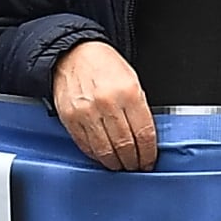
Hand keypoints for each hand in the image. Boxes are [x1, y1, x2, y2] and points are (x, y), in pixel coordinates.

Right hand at [53, 40, 157, 170]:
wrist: (73, 54)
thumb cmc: (104, 65)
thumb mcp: (132, 79)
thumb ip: (139, 108)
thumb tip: (145, 137)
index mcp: (128, 92)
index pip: (144, 133)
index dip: (148, 153)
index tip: (149, 160)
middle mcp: (107, 104)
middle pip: (125, 145)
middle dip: (133, 161)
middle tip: (136, 166)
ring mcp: (87, 113)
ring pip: (105, 150)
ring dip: (116, 163)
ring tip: (121, 165)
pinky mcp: (71, 120)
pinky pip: (86, 146)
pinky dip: (97, 156)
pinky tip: (104, 157)